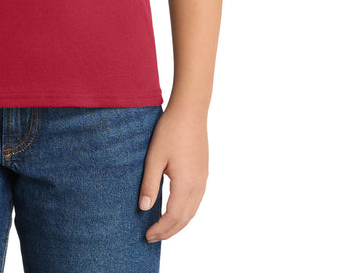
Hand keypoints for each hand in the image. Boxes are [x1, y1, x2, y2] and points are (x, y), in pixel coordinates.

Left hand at [138, 100, 208, 242]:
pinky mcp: (203, 171)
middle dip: (169, 231)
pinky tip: (175, 209)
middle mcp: (198, 185)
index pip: (173, 217)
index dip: (160, 229)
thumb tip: (143, 209)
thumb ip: (149, 184)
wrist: (190, 110)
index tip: (147, 236)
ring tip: (163, 228)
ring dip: (178, 223)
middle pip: (185, 218)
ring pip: (193, 210)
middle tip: (152, 237)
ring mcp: (203, 178)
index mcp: (186, 184)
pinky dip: (185, 211)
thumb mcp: (154, 157)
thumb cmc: (170, 130)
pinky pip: (196, 200)